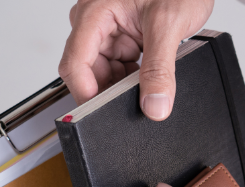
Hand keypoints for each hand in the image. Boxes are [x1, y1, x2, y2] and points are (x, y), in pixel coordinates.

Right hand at [59, 0, 214, 119]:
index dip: (87, 93)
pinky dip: (134, 79)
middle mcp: (96, 22)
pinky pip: (120, 69)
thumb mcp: (169, 26)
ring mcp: (109, 32)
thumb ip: (160, 69)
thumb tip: (154, 106)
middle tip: (137, 103)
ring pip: (105, 74)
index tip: (102, 115)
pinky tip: (151, 77)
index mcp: (95, 13)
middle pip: (88, 73)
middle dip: (110, 92)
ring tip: (150, 81)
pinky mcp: (124, 40)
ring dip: (125, 86)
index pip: (75, 63)